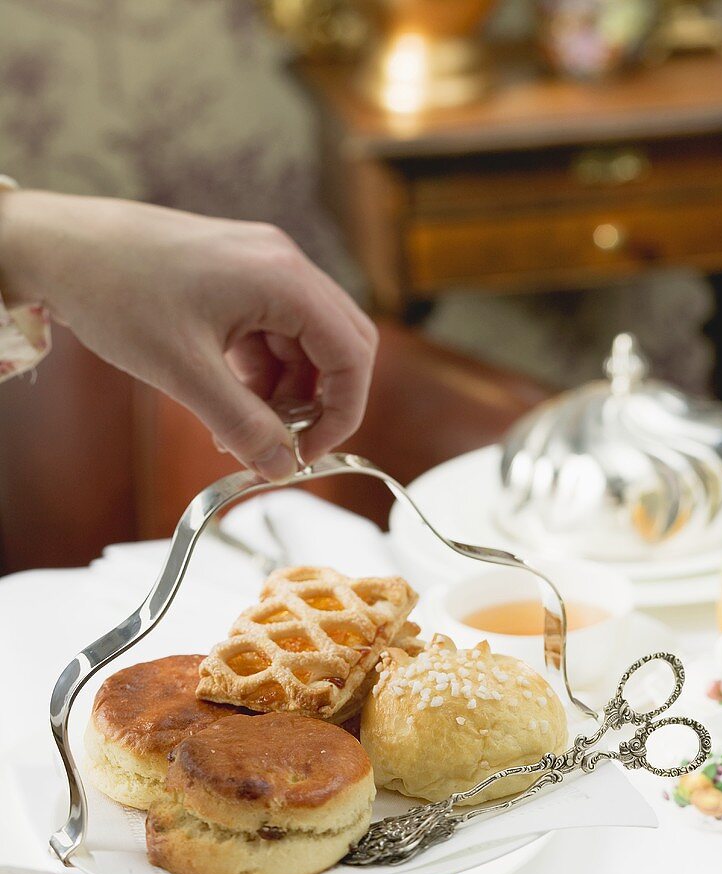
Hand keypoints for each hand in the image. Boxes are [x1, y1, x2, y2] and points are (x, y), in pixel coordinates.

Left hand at [0, 190, 377, 479]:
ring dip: (282, 395)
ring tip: (238, 432)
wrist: (58, 246)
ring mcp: (260, 269)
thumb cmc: (115, 291)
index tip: (308, 454)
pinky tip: (224, 404)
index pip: (352, 354)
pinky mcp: (236, 279)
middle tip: (285, 444)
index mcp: (283, 278)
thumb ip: (242, 424)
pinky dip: (258, 376)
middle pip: (339, 346)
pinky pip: (269, 337)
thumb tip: (283, 466)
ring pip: (302, 346)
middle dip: (318, 403)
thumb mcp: (183, 372)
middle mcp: (282, 265)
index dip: (342, 413)